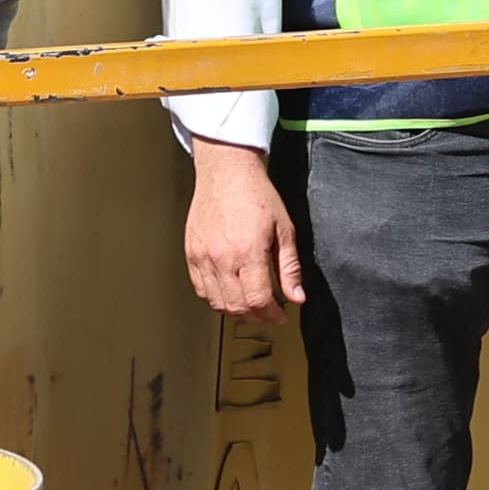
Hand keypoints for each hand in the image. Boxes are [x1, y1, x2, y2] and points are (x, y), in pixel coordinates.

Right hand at [182, 142, 302, 316]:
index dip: (272, 314)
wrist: (226, 173)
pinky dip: (215, 298)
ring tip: (250, 305)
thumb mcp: (284, 230)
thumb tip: (297, 296)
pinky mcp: (191, 253)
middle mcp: (222, 257)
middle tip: (268, 312)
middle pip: (236, 306)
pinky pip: (200, 289)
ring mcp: (202, 256)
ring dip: (235, 310)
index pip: (257, 300)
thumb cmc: (256, 195)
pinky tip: (229, 292)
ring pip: (216, 302)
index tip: (280, 314)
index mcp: (248, 251)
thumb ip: (290, 268)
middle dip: (256, 316)